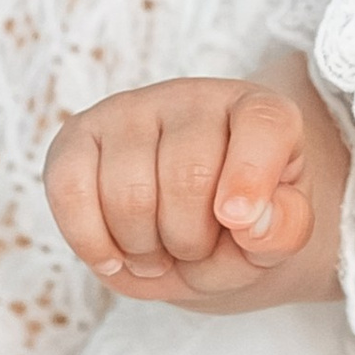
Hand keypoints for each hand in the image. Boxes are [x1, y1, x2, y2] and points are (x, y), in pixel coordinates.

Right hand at [44, 68, 349, 309]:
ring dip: (143, 249)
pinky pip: (69, 188)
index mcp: (259, 113)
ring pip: (127, 191)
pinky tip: (113, 256)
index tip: (237, 221)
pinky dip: (90, 241)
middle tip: (195, 251)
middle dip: (191, 240)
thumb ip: (285, 229)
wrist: (192, 229)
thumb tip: (250, 220)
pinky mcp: (78, 136)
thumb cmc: (241, 228)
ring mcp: (132, 111)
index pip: (263, 125)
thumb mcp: (278, 238)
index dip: (250, 176)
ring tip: (159, 252)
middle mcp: (194, 98)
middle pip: (188, 175)